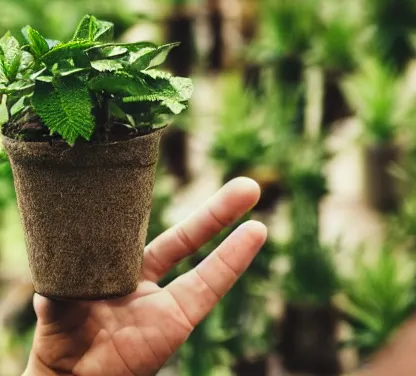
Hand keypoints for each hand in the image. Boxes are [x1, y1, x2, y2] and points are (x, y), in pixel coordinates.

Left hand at [24, 178, 266, 375]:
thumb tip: (55, 253)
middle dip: (213, 209)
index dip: (162, 205)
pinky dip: (232, 258)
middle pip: (186, 235)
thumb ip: (62, 275)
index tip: (175, 180)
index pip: (146, 228)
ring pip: (201, 251)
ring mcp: (166, 298)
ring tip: (251, 188)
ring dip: (224, 216)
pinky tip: (255, 232)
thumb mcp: (59, 299)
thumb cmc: (62, 339)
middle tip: (242, 184)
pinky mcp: (179, 320)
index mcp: (121, 267)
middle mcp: (149, 278)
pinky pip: (209, 285)